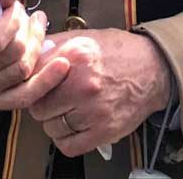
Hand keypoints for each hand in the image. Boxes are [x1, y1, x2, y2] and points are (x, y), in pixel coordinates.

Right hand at [0, 0, 69, 110]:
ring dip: (37, 44)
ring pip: (23, 70)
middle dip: (26, 28)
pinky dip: (46, 81)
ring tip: (37, 26)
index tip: (13, 7)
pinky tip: (61, 64)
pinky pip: (24, 96)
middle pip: (13, 53)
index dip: (12, 20)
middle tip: (26, 15)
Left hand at [28, 29, 170, 156]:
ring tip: (65, 110)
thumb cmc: (117, 52)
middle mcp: (83, 85)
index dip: (32, 82)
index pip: (34, 79)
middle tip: (52, 98)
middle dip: (42, 103)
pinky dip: (66, 139)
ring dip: (54, 122)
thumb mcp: (84, 37)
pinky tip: (72, 126)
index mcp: (75, 58)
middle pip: (39, 107)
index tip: (35, 84)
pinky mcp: (105, 131)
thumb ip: (54, 44)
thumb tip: (30, 52)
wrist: (152, 68)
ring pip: (52, 128)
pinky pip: (69, 146)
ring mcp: (94, 111)